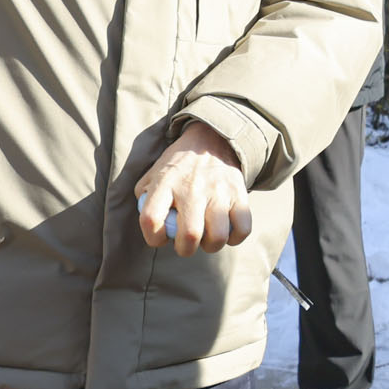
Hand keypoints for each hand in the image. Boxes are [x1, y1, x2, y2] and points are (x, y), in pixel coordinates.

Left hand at [134, 121, 252, 253]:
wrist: (211, 139)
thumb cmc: (179, 166)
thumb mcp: (154, 174)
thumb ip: (146, 199)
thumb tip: (151, 227)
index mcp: (165, 183)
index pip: (151, 219)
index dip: (153, 238)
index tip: (160, 237)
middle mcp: (192, 187)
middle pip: (190, 234)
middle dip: (185, 249)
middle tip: (186, 244)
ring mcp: (218, 190)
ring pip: (218, 236)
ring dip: (211, 245)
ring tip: (207, 238)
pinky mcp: (239, 193)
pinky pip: (243, 228)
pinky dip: (235, 237)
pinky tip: (227, 231)